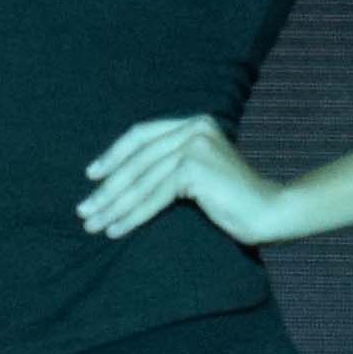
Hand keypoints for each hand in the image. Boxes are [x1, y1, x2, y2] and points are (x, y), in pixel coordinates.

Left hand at [80, 115, 293, 245]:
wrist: (269, 211)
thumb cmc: (232, 200)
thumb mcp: (196, 173)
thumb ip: (168, 165)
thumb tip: (118, 178)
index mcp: (193, 123)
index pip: (141, 135)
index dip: (113, 155)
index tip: (91, 175)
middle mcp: (193, 127)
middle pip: (137, 160)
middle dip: (107, 188)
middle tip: (83, 210)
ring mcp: (195, 144)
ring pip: (142, 180)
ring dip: (113, 206)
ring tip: (92, 225)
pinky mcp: (195, 167)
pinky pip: (154, 196)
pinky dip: (132, 215)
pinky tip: (115, 230)